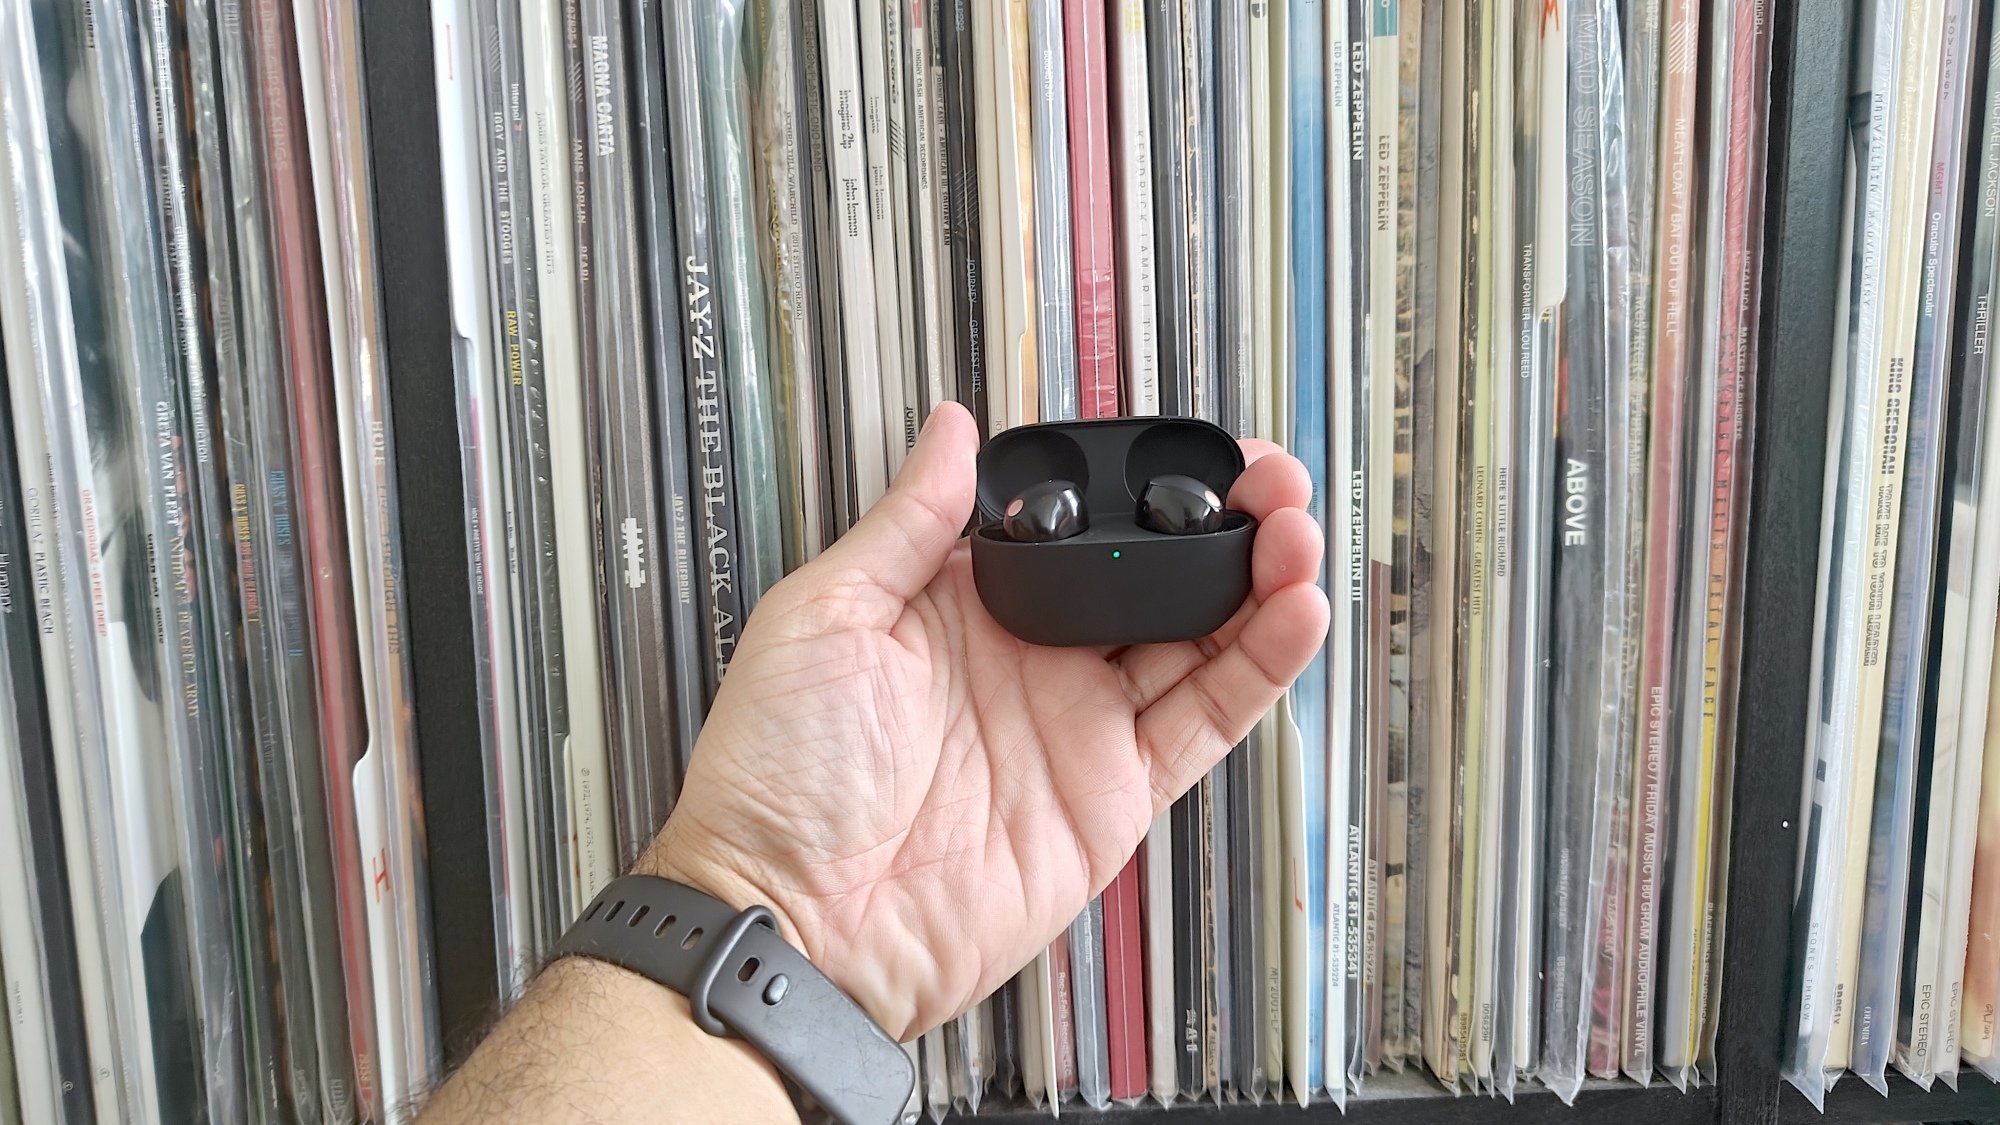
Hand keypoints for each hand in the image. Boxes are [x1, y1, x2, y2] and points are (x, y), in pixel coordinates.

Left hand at [643, 403, 1328, 1040]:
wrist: (795, 918)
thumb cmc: (776, 774)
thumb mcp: (825, 614)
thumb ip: (906, 522)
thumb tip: (949, 429)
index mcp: (963, 601)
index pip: (1077, 523)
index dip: (1142, 484)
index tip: (1196, 449)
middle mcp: (1031, 656)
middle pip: (1153, 575)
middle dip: (1223, 522)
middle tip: (1274, 484)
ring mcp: (1079, 725)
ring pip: (1196, 638)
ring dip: (1257, 581)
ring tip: (1299, 533)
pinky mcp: (1113, 795)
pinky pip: (1202, 722)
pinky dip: (1257, 669)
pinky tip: (1293, 613)